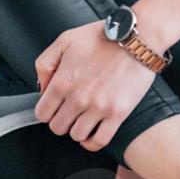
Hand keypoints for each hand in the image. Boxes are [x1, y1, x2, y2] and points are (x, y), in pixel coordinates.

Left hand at [34, 20, 155, 151]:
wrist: (138, 37)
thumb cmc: (103, 36)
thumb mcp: (65, 40)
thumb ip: (45, 64)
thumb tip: (41, 89)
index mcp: (62, 81)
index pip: (42, 114)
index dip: (48, 111)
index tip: (57, 106)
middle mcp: (78, 98)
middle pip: (57, 128)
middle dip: (62, 120)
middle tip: (71, 111)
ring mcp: (98, 107)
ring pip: (77, 136)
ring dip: (78, 129)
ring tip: (85, 118)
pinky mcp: (118, 113)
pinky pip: (99, 141)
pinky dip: (93, 142)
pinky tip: (94, 133)